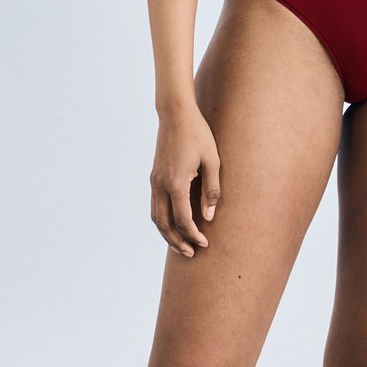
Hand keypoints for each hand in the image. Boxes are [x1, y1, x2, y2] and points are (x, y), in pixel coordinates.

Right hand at [150, 107, 220, 257]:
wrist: (175, 113)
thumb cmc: (198, 134)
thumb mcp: (212, 160)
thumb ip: (211, 189)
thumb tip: (209, 217)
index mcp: (176, 183)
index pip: (183, 220)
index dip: (193, 235)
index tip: (204, 244)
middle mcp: (161, 185)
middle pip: (164, 225)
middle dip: (177, 242)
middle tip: (191, 253)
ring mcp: (154, 181)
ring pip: (156, 217)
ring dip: (167, 234)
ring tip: (180, 244)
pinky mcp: (154, 176)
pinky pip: (155, 205)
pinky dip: (162, 220)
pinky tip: (172, 223)